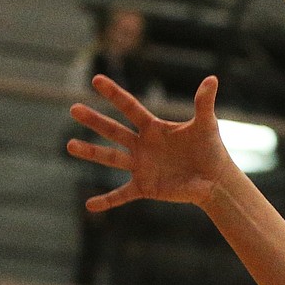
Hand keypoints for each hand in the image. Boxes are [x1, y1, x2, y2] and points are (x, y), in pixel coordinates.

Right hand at [68, 74, 232, 213]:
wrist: (214, 179)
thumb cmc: (210, 149)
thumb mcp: (206, 125)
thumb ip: (204, 103)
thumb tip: (212, 79)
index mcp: (153, 128)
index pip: (130, 107)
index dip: (114, 93)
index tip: (96, 79)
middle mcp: (142, 145)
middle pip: (114, 130)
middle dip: (95, 120)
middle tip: (74, 109)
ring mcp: (141, 166)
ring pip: (111, 158)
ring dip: (91, 152)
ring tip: (70, 145)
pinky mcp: (145, 187)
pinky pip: (122, 194)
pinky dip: (107, 201)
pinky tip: (90, 205)